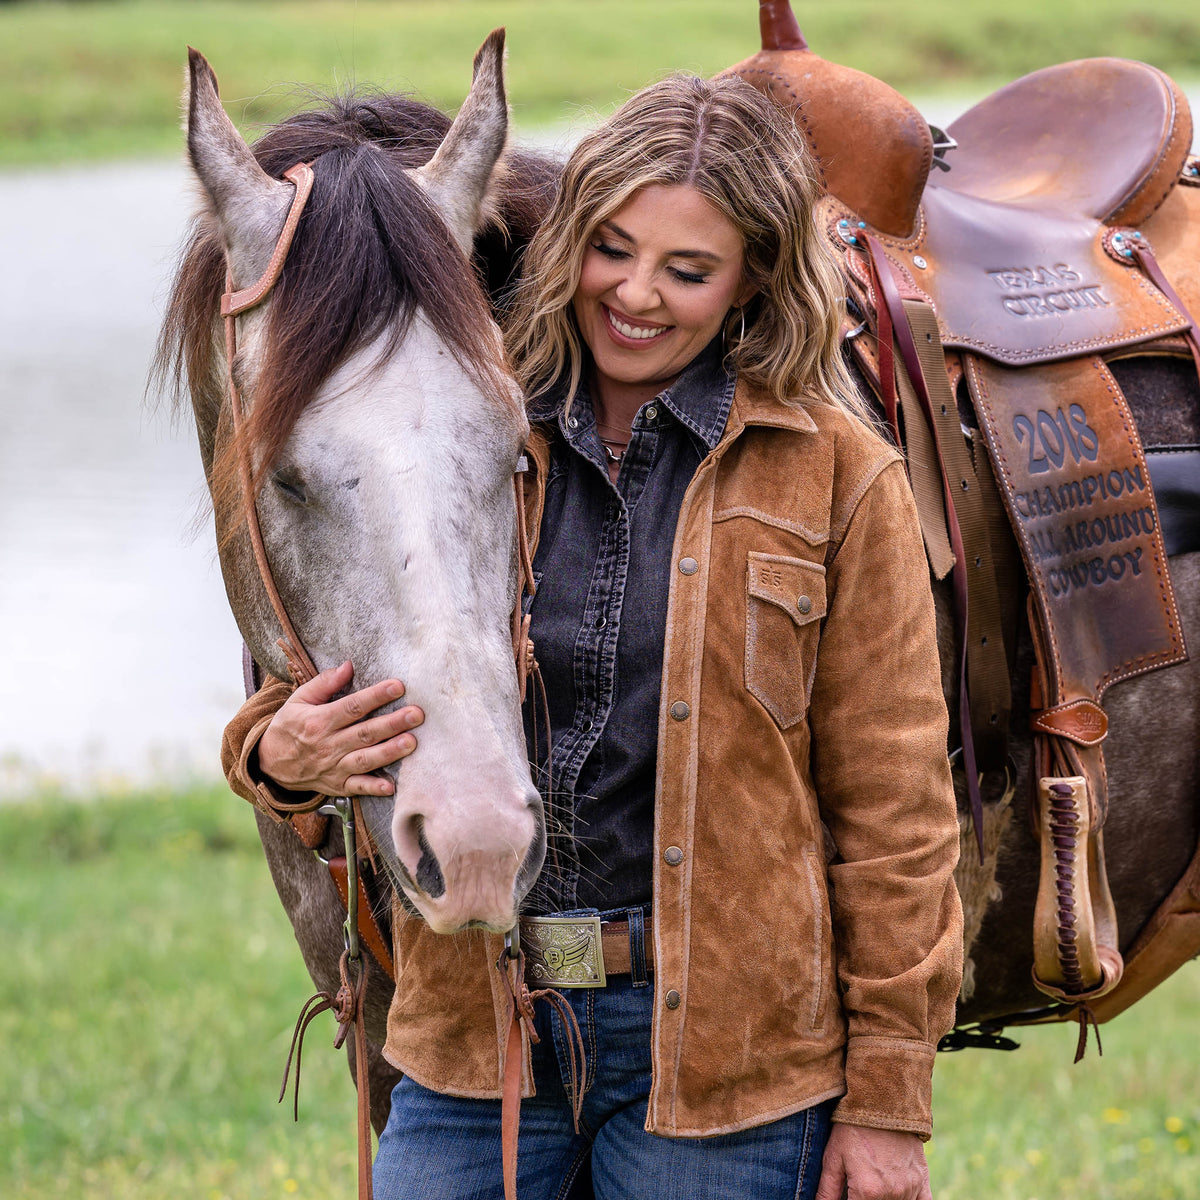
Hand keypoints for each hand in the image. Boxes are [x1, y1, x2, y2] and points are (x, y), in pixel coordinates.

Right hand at [257, 660, 423, 796]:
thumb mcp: (298, 700)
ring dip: (389, 752)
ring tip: (411, 742)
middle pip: (365, 733)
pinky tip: (391, 785)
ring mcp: (334, 767)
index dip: (376, 696)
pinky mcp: (338, 785)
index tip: (398, 686)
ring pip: (365, 759)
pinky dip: (374, 788)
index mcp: (319, 721)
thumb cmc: (289, 726)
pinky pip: (357, 787)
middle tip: (416, 714)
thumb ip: (324, 683)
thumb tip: (348, 666)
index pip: (352, 707)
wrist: (269, 764)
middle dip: (393, 723)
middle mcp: (328, 745)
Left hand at [815, 1124, 930, 1199]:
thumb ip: (827, 1190)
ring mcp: (910, 1188)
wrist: (883, 1101)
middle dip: (865, 1198)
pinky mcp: (922, 1181)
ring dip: (884, 1199)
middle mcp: (892, 1194)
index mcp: (868, 1191)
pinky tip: (896, 1194)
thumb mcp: (833, 1156)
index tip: (848, 1193)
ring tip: (873, 1178)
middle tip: (857, 1184)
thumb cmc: (854, 1127)